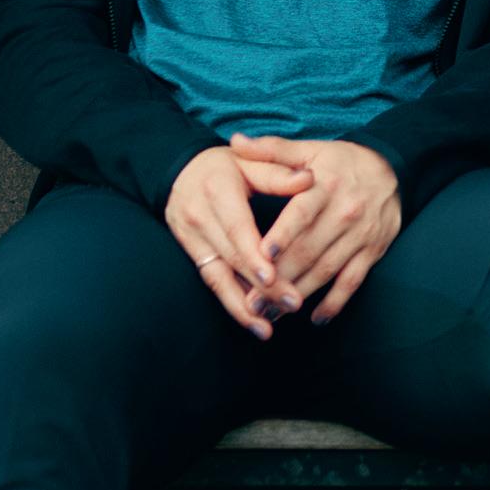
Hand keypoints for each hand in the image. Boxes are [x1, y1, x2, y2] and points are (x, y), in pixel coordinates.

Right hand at [166, 144, 316, 339]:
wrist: (180, 169)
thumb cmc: (226, 165)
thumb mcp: (250, 161)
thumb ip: (278, 172)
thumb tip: (309, 179)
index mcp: (217, 190)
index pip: (236, 227)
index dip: (254, 255)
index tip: (273, 277)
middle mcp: (199, 216)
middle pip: (232, 258)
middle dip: (260, 286)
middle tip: (292, 303)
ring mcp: (191, 237)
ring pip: (217, 277)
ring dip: (242, 305)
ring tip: (266, 328)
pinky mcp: (190, 252)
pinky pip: (211, 281)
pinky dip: (231, 301)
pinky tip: (251, 320)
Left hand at [227, 133, 402, 325]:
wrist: (393, 169)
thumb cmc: (342, 161)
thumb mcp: (310, 148)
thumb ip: (271, 150)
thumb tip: (235, 142)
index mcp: (324, 185)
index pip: (301, 213)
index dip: (282, 235)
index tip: (260, 254)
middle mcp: (344, 212)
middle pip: (308, 250)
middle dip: (279, 278)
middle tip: (252, 300)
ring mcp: (360, 235)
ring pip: (326, 270)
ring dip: (299, 294)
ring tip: (272, 313)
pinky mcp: (372, 251)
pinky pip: (353, 281)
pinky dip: (335, 302)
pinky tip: (316, 318)